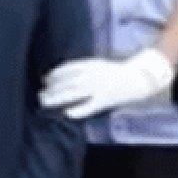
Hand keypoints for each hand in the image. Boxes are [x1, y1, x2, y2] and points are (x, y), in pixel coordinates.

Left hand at [41, 49, 175, 118]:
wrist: (136, 78)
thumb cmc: (114, 72)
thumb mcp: (97, 64)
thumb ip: (81, 68)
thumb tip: (60, 75)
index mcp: (90, 65)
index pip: (66, 69)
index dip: (53, 74)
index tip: (45, 79)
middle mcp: (92, 75)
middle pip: (66, 82)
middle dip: (51, 88)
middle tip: (40, 94)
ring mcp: (98, 88)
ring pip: (73, 93)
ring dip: (57, 98)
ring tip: (45, 102)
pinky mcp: (104, 100)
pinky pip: (88, 107)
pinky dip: (77, 110)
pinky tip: (66, 113)